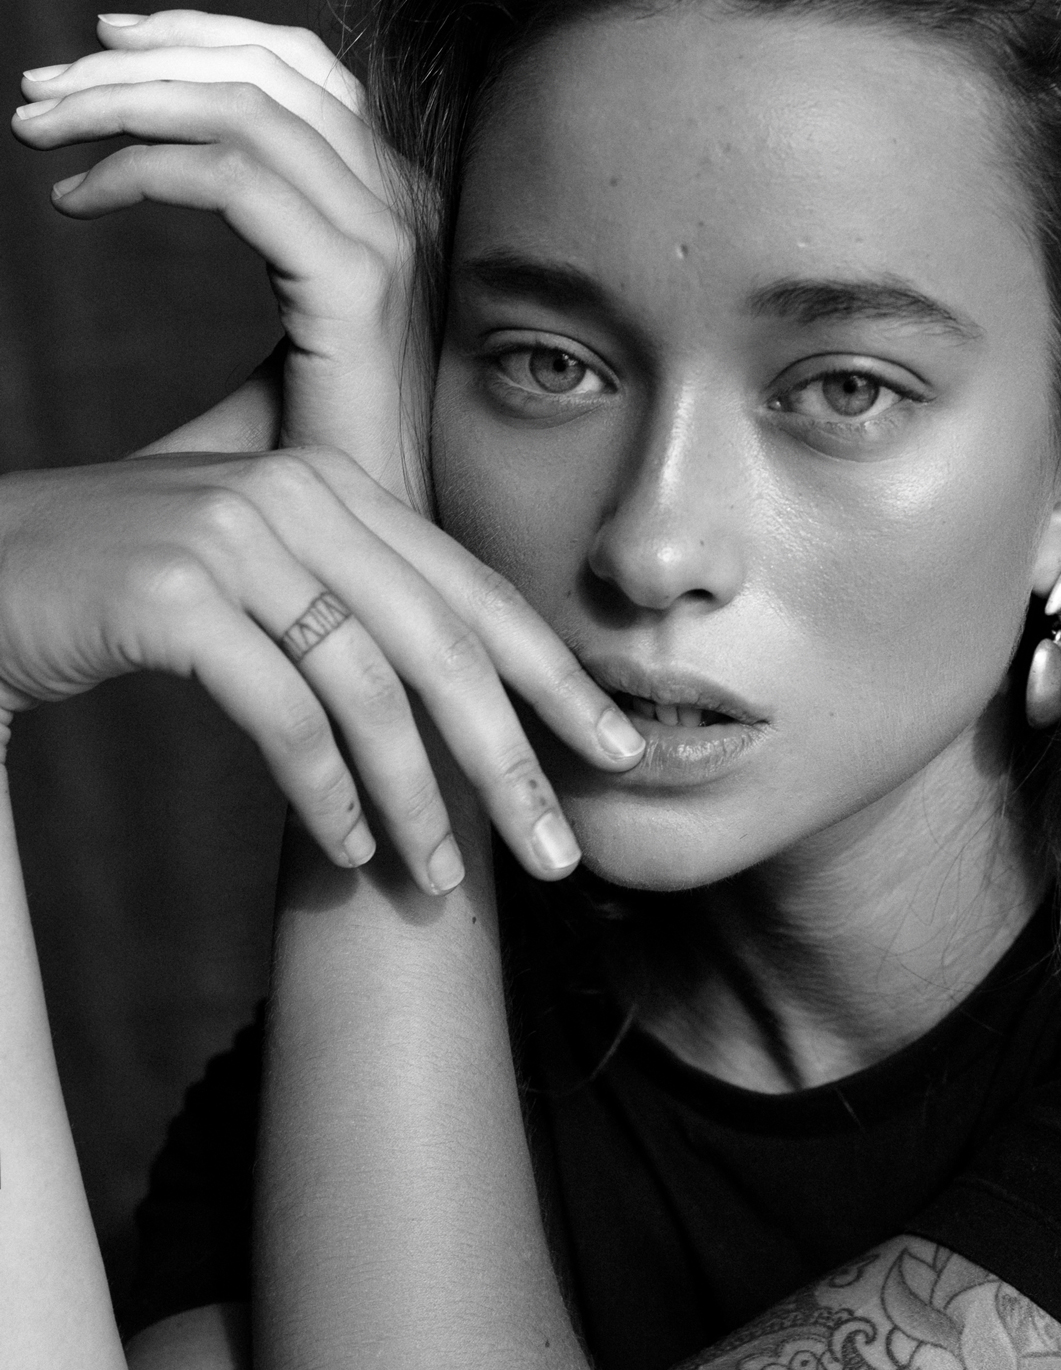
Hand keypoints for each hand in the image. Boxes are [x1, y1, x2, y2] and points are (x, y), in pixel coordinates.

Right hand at [0, 449, 644, 890]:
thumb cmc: (131, 590)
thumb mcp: (263, 574)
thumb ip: (357, 606)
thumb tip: (466, 710)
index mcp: (340, 487)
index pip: (477, 593)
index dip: (556, 679)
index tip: (620, 748)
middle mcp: (299, 496)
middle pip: (446, 646)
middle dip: (513, 760)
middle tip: (561, 854)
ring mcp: (234, 536)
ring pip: (371, 690)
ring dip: (417, 801)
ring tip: (443, 882)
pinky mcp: (171, 593)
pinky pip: (282, 713)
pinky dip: (326, 792)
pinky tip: (349, 850)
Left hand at [11, 10, 420, 497]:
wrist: (378, 568)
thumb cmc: (326, 477)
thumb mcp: (290, 342)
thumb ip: (259, 253)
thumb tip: (142, 199)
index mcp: (396, 212)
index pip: (307, 75)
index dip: (202, 36)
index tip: (101, 48)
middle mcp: (407, 211)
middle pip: (271, 71)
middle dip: (140, 61)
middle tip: (38, 88)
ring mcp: (390, 245)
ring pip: (247, 109)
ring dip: (122, 101)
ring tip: (35, 126)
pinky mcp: (358, 290)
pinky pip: (233, 183)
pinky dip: (139, 172)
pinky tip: (74, 202)